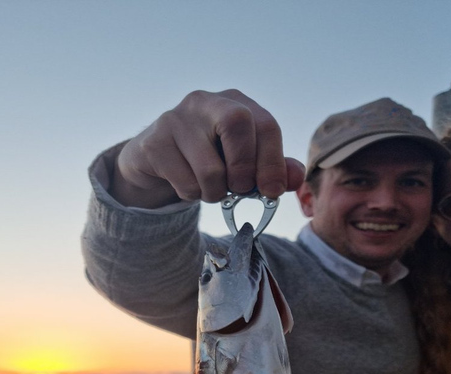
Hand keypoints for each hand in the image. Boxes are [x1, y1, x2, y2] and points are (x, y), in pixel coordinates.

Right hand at [113, 89, 304, 207]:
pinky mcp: (154, 143)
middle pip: (237, 124)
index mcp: (234, 102)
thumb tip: (295, 178)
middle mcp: (205, 101)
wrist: (156, 162)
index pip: (266, 124)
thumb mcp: (245, 161)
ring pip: (210, 169)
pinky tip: (187, 183)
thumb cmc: (208, 159)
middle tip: (239, 189)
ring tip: (210, 188)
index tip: (272, 191)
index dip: (273, 162)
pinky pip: (186, 183)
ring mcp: (175, 119)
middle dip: (244, 169)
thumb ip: (273, 168)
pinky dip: (192, 195)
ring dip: (215, 193)